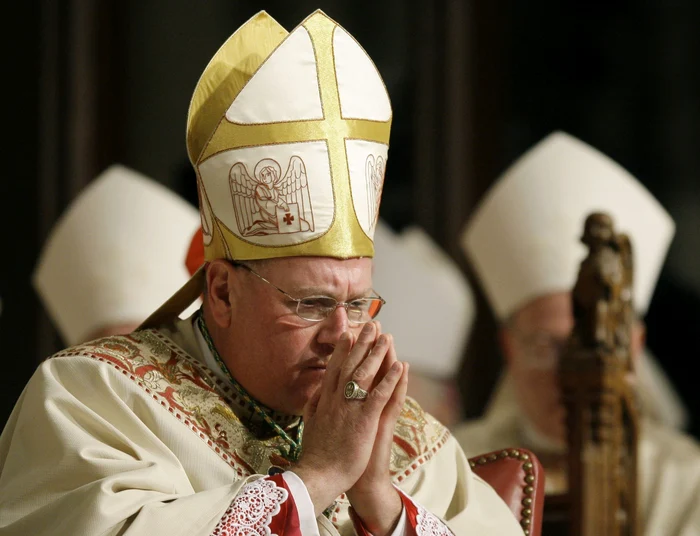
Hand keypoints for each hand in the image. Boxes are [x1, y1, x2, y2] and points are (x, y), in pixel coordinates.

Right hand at [293, 322, 402, 515]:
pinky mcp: (365, 420)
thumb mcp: (311, 423)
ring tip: (387, 337)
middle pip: (351, 364)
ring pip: (365, 373)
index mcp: (323, 399)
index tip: (349, 332)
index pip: (334, 367)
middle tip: (372, 325)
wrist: (319, 475)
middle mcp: (336, 398)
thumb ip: (314, 404)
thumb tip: (315, 390)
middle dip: (362, 343)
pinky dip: (390, 379)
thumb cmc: (317, 453)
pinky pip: (380, 395)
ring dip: (377, 353)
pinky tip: (400, 366)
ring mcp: (350, 407)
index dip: (342, 348)